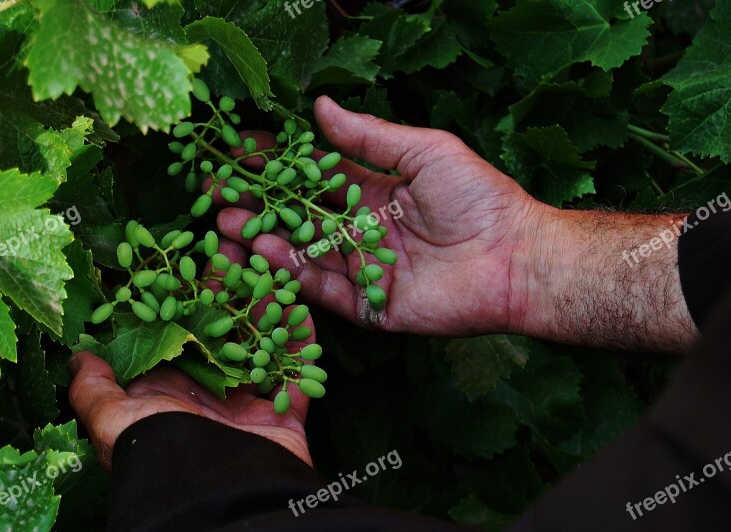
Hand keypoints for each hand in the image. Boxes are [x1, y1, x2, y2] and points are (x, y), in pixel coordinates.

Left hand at [68, 240, 313, 468]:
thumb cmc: (161, 450)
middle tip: (235, 253)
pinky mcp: (284, 417)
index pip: (177, 335)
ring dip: (267, 311)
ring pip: (260, 347)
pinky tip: (304, 312)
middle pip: (222, 334)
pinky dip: (304, 348)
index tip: (188, 260)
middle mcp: (210, 396)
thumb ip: (95, 389)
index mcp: (171, 393)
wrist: (217, 493)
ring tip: (272, 271)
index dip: (182, 297)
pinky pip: (299, 376)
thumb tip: (79, 356)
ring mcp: (248, 406)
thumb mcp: (112, 421)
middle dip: (229, 294)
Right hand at [217, 96, 543, 335]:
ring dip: (264, 238)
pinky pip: (324, 290)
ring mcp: (364, 269)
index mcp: (376, 191)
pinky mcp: (370, 305)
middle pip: (301, 216)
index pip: (316, 175)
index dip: (280, 162)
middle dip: (260, 203)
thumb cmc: (478, 197)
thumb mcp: (424, 152)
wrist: (514, 257)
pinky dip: (292, 272)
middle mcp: (364, 230)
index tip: (240, 149)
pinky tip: (261, 252)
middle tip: (215, 189)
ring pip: (303, 254)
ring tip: (224, 222)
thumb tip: (321, 108)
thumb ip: (370, 137)